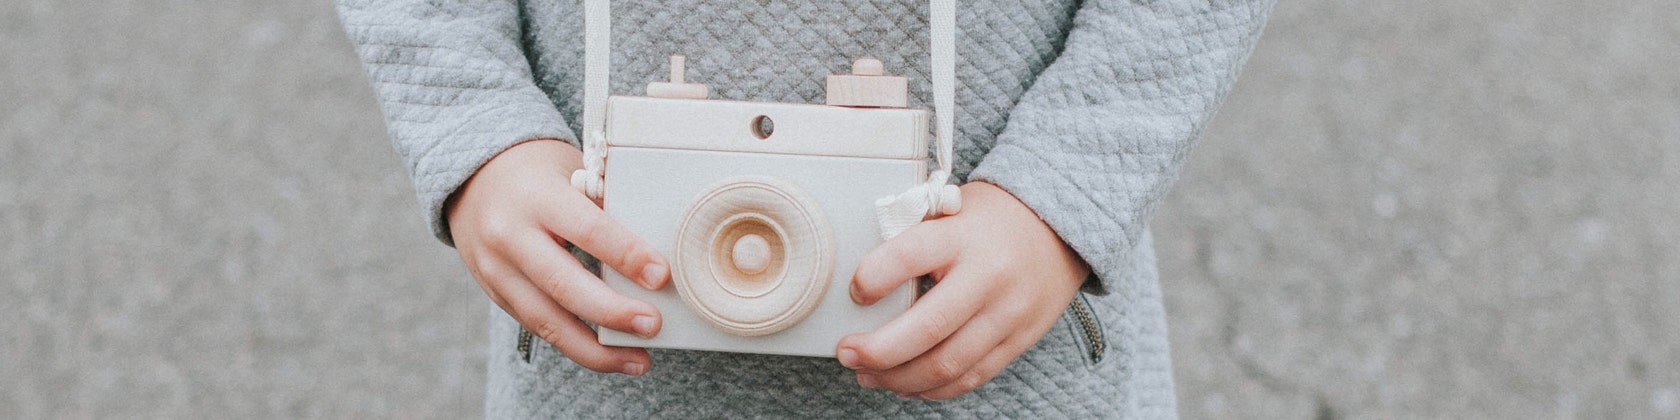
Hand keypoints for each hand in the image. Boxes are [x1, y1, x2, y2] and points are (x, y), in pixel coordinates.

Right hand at [445, 140, 670, 375]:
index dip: (626, 255)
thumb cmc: (537, 171)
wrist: (472, 177)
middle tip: (652, 324)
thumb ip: (603, 207)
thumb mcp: (570, 170)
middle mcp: (510, 236)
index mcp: (537, 197)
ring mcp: (497, 271)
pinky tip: (608, 355)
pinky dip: (575, 345)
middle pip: (564, 285)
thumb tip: (652, 252)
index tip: (661, 275)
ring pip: (547, 321)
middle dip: (612, 312)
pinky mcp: (497, 294)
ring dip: (596, 349)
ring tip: (639, 360)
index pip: (587, 230)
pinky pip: (539, 326)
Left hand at [836, 182, 1090, 399]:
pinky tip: (906, 385)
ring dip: (899, 379)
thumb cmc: (990, 219)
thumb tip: (863, 282)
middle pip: (927, 329)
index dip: (873, 279)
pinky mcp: (1019, 340)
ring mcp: (1008, 314)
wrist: (1059, 226)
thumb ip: (912, 237)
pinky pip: (971, 378)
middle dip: (877, 351)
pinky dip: (933, 389)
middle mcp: (988, 277)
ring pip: (947, 365)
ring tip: (868, 375)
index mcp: (962, 236)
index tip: (855, 293)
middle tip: (847, 353)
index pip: (908, 256)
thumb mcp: (950, 210)